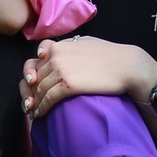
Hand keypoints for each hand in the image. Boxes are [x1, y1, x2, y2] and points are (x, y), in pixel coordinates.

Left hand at [21, 36, 156, 121]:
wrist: (127, 66)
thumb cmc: (110, 54)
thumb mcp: (85, 42)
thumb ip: (68, 45)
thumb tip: (58, 48)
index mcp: (59, 46)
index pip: (35, 60)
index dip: (31, 73)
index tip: (32, 84)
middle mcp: (56, 56)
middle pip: (36, 77)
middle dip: (31, 91)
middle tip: (30, 103)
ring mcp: (61, 70)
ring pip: (39, 89)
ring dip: (35, 102)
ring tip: (34, 111)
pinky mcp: (68, 85)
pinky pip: (48, 99)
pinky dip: (42, 108)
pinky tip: (41, 114)